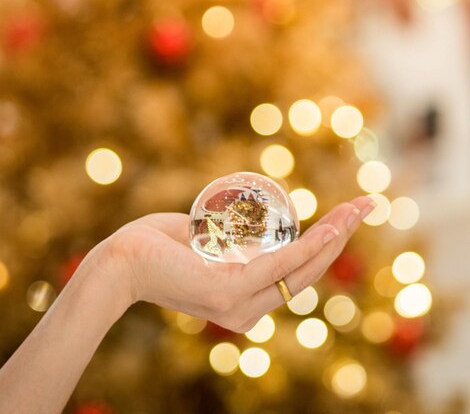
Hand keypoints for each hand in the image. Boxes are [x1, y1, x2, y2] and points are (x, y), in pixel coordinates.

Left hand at [104, 196, 374, 332]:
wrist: (119, 261)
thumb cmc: (158, 247)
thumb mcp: (204, 245)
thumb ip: (227, 244)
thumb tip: (246, 225)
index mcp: (247, 302)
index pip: (297, 274)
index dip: (326, 246)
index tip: (346, 218)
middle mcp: (249, 311)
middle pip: (308, 271)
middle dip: (341, 236)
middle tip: (366, 204)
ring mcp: (240, 304)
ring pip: (300, 267)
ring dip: (335, 235)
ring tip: (359, 208)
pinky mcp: (229, 291)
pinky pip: (278, 266)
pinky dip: (309, 246)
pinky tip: (331, 229)